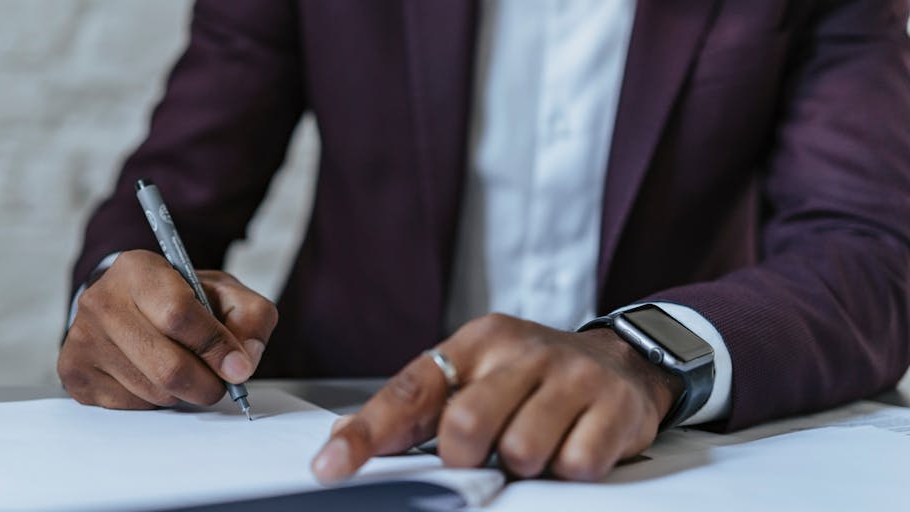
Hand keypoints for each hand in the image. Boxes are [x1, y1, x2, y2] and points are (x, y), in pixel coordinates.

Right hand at [59, 250, 277, 408]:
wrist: (132, 303)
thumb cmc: (184, 298)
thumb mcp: (226, 294)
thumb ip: (251, 319)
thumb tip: (242, 366)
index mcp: (138, 269)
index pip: (179, 315)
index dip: (216, 347)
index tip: (238, 367)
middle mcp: (100, 300)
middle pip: (167, 366)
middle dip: (207, 384)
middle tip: (220, 383)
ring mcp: (81, 338)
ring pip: (153, 392)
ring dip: (183, 393)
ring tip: (185, 370)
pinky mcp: (74, 373)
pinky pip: (132, 407)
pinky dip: (156, 401)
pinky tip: (154, 376)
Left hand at [312, 313, 682, 481]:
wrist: (621, 360)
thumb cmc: (534, 375)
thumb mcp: (476, 372)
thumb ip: (420, 405)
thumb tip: (344, 436)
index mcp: (478, 342)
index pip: (410, 390)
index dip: (367, 433)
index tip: (331, 468)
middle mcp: (522, 351)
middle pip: (466, 425)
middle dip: (467, 457)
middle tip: (486, 453)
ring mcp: (572, 376)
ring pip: (521, 450)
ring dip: (523, 463)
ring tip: (537, 443)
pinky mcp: (614, 406)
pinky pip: (576, 463)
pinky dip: (568, 467)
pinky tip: (573, 443)